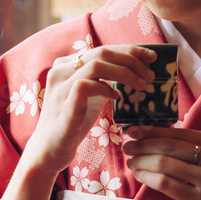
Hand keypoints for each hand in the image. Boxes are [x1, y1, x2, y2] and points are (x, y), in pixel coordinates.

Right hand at [22, 46, 156, 175]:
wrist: (49, 151)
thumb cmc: (72, 123)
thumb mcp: (90, 96)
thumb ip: (103, 81)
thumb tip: (133, 72)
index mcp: (66, 65)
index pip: (103, 49)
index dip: (129, 50)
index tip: (151, 57)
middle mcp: (60, 70)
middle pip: (102, 52)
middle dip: (132, 60)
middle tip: (151, 74)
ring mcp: (60, 86)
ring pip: (96, 65)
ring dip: (124, 73)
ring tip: (142, 85)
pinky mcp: (64, 103)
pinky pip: (87, 85)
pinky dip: (106, 88)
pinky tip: (116, 97)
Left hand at [121, 126, 200, 199]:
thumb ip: (200, 149)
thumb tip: (159, 138)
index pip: (181, 132)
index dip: (153, 130)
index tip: (133, 129)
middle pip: (171, 145)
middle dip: (143, 144)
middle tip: (127, 145)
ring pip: (166, 164)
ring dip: (143, 161)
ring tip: (131, 162)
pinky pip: (167, 184)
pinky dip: (149, 178)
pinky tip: (140, 176)